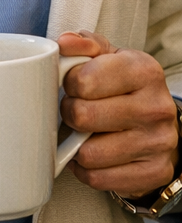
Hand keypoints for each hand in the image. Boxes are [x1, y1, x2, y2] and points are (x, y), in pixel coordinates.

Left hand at [59, 31, 179, 197]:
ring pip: (88, 153)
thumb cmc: (123, 87)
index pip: (83, 80)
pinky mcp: (155, 172)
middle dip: (69, 114)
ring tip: (84, 134)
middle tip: (75, 111)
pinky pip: (99, 178)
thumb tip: (64, 43)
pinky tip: (94, 154)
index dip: (68, 84)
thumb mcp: (106, 58)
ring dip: (77, 146)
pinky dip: (87, 170)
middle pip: (82, 117)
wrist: (157, 123)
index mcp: (144, 70)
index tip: (74, 86)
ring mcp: (159, 142)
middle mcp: (157, 106)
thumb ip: (83, 45)